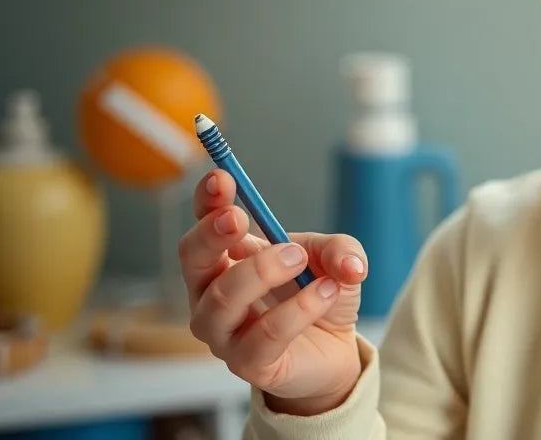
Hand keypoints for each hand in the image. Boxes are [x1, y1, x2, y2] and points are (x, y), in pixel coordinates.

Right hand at [178, 169, 368, 414]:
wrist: (334, 350)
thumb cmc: (319, 295)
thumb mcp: (336, 258)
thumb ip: (341, 250)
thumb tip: (348, 264)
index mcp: (227, 258)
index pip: (202, 225)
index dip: (206, 201)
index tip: (222, 178)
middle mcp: (212, 293)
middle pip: (191, 258)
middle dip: (212, 233)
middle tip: (241, 219)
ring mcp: (225, 331)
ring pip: (223, 299)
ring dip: (262, 272)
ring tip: (301, 259)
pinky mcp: (248, 363)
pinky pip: (265, 334)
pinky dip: (299, 309)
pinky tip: (327, 292)